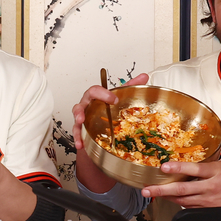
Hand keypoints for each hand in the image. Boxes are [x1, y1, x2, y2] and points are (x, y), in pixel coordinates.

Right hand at [72, 73, 148, 192]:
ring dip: (77, 120)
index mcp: (96, 97)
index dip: (103, 94)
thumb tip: (144, 76)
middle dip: (81, 109)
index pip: (95, 91)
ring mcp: (83, 117)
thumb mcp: (120, 96)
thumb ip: (131, 86)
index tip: (114, 99)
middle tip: (84, 115)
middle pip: (81, 104)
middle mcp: (87, 106)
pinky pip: (77, 132)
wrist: (102, 124)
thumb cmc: (108, 108)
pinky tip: (80, 144)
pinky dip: (77, 138)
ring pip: (76, 117)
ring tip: (80, 123)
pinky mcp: (81, 129)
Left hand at [142, 125, 220, 207]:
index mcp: (217, 171)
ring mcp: (209, 200)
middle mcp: (211, 187)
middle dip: (163, 190)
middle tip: (147, 189)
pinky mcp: (208, 209)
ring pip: (183, 200)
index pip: (195, 169)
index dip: (178, 169)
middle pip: (183, 189)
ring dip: (166, 197)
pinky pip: (189, 206)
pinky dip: (178, 202)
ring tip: (151, 193)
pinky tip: (168, 199)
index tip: (164, 167)